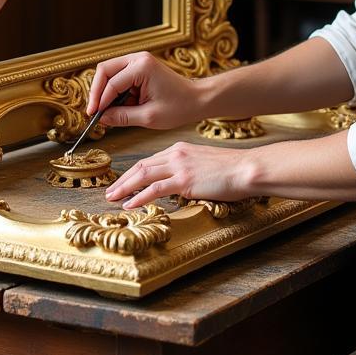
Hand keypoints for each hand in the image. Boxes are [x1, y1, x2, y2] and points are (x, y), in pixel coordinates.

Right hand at [87, 51, 202, 129]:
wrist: (198, 99)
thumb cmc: (179, 107)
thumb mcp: (149, 117)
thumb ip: (122, 117)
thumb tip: (101, 118)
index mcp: (141, 67)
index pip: (111, 83)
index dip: (99, 101)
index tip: (93, 117)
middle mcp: (138, 58)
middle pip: (104, 70)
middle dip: (97, 92)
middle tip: (93, 112)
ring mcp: (138, 60)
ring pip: (109, 72)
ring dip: (105, 92)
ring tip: (106, 112)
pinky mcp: (139, 67)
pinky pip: (119, 76)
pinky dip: (115, 91)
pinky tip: (118, 106)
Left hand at [105, 142, 255, 208]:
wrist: (245, 168)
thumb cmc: (230, 169)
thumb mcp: (203, 164)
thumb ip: (187, 170)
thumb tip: (178, 185)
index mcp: (180, 149)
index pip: (150, 161)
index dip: (133, 173)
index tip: (123, 182)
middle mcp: (176, 154)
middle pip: (141, 166)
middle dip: (123, 179)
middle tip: (110, 191)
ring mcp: (179, 166)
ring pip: (143, 175)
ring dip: (124, 188)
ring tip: (112, 198)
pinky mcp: (185, 180)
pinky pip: (155, 189)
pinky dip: (139, 197)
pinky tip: (130, 204)